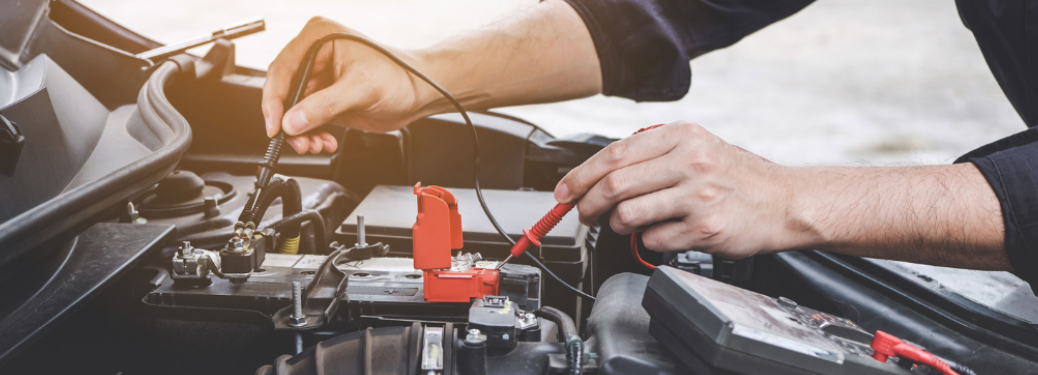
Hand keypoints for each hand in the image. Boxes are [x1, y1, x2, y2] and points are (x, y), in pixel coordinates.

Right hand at [262, 17, 436, 153]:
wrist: (420, 93)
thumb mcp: (360, 89)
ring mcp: (320, 77)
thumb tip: (292, 121)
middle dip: (288, 121)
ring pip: (294, 109)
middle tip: (295, 141)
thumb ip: (324, 106)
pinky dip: (311, 134)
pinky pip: (307, 119)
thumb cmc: (400, 76)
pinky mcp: (326, 98)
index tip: (275, 124)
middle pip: (284, 91)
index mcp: (319, 38)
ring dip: (300, 132)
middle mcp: (315, 55)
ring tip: (314, 145)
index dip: (274, 99)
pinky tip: (324, 141)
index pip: (283, 68)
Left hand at [553, 121, 810, 258]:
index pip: (615, 154)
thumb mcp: (698, 148)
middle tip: (584, 215)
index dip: (581, 176)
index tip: (564, 192)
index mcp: (682, 136)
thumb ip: (653, 156)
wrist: (787, 202)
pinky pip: (655, 240)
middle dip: (589, 204)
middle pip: (615, 185)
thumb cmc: (738, 178)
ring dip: (618, 225)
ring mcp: (698, 195)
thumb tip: (599, 174)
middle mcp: (690, 161)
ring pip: (629, 214)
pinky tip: (663, 233)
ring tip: (626, 225)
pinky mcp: (705, 228)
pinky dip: (649, 241)